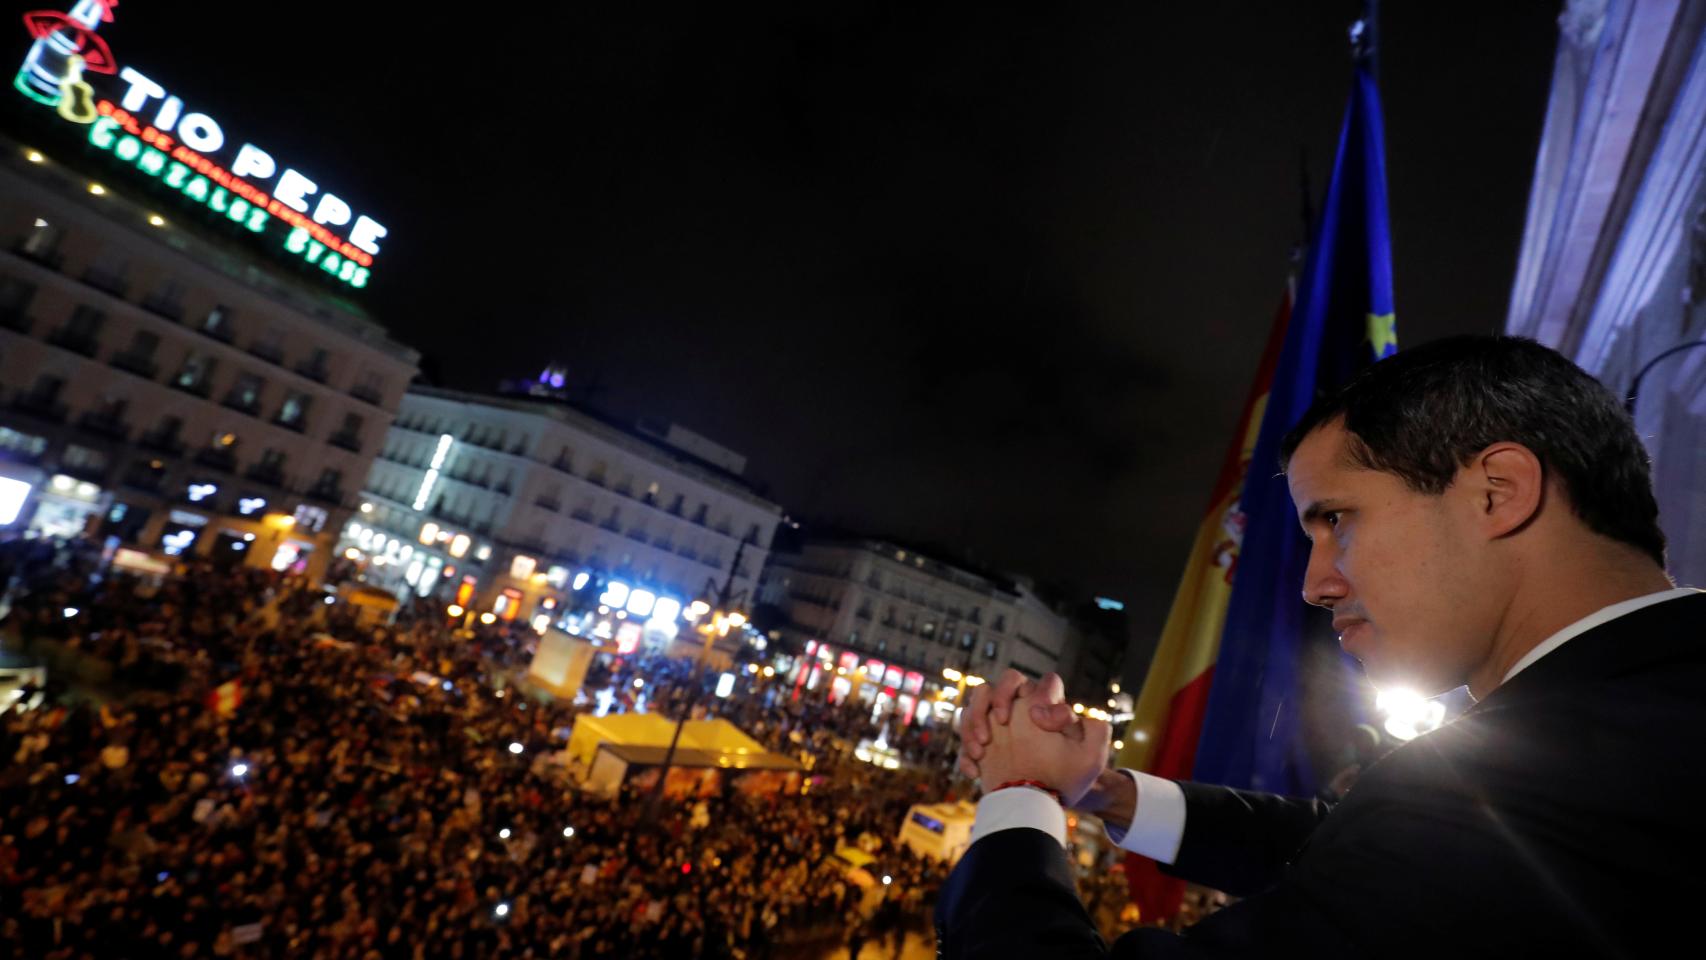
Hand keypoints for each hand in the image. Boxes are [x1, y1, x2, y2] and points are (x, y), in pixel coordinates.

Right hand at [978, 685, 1110, 806]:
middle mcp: (1023, 711)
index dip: (1043, 693)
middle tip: (1002, 722)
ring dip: (974, 720)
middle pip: (1007, 680)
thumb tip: (1066, 711)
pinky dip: (965, 752)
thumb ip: (1098, 731)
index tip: (1039, 720)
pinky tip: (976, 772)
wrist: (1039, 806)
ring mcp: (998, 725)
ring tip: (980, 750)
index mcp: (1048, 710)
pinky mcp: (980, 744)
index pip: (1047, 682)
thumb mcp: (1091, 760)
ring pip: (978, 699)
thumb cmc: (1065, 782)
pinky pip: (964, 734)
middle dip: (1000, 696)